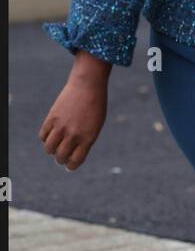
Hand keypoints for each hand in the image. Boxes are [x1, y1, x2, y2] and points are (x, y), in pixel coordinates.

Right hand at [39, 53, 110, 169]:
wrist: (88, 85)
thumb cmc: (95, 106)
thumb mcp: (95, 126)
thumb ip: (84, 140)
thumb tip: (70, 154)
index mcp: (88, 139)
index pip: (75, 162)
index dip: (70, 166)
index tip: (69, 165)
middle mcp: (74, 135)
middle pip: (60, 157)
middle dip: (60, 159)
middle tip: (61, 156)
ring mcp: (61, 126)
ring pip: (49, 149)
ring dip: (51, 150)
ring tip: (55, 146)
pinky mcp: (51, 118)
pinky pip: (43, 136)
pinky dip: (45, 138)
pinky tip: (51, 135)